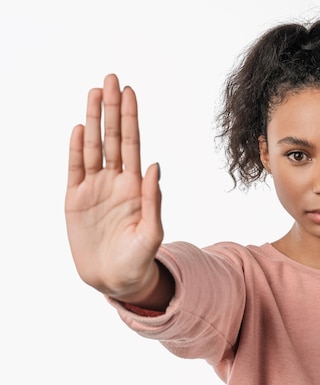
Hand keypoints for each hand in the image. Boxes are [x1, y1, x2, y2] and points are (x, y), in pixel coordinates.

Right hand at [65, 74, 163, 300]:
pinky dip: (75, 149)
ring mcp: (94, 188)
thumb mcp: (152, 232)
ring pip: (93, 147)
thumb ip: (152, 200)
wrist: (116, 280)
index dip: (130, 118)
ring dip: (93, 120)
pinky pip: (74, 169)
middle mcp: (115, 181)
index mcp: (135, 186)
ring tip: (94, 92)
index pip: (133, 144)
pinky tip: (79, 128)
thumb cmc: (139, 259)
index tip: (130, 92)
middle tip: (111, 78)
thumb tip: (154, 165)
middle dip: (112, 108)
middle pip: (113, 137)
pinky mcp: (75, 200)